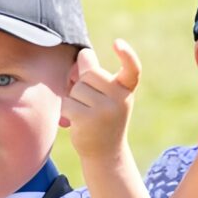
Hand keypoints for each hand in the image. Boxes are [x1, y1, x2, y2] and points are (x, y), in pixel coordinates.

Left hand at [59, 39, 140, 163]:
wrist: (105, 153)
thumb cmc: (102, 117)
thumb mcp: (106, 95)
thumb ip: (94, 73)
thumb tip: (84, 55)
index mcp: (126, 89)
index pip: (132, 69)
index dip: (127, 55)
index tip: (118, 43)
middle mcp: (120, 99)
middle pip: (89, 73)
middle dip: (82, 83)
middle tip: (89, 102)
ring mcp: (105, 110)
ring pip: (76, 89)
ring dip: (73, 98)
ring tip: (85, 113)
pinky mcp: (88, 120)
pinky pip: (67, 103)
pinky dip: (65, 110)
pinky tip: (74, 121)